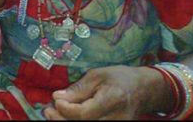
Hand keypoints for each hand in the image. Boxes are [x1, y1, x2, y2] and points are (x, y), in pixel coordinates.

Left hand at [43, 65, 168, 119]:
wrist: (144, 90)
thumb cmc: (120, 78)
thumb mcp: (98, 75)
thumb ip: (78, 89)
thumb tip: (57, 97)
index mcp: (112, 100)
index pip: (84, 113)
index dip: (66, 109)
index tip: (55, 99)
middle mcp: (116, 118)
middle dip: (61, 119)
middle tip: (47, 110)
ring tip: (54, 114)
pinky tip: (67, 118)